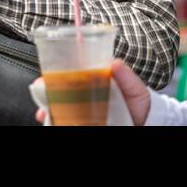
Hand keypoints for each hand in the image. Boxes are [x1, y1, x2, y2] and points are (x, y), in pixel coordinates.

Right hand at [34, 58, 151, 125]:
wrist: (145, 124)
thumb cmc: (139, 105)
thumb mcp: (135, 89)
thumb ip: (127, 77)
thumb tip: (115, 63)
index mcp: (94, 81)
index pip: (70, 72)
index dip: (55, 72)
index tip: (45, 74)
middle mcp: (85, 95)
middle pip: (58, 90)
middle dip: (45, 91)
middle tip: (41, 92)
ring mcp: (83, 110)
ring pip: (58, 106)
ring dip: (47, 107)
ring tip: (44, 111)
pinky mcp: (83, 121)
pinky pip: (64, 119)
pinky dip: (54, 120)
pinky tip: (50, 120)